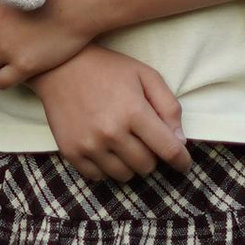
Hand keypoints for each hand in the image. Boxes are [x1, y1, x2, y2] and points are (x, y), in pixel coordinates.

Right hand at [30, 46, 189, 182]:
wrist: (60, 66)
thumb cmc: (108, 69)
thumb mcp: (146, 75)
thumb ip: (169, 107)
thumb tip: (180, 141)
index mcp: (134, 112)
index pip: (168, 150)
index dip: (181, 161)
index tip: (184, 164)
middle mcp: (111, 132)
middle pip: (147, 166)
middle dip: (151, 155)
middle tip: (143, 139)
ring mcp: (89, 145)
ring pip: (124, 175)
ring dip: (130, 164)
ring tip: (123, 142)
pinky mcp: (71, 152)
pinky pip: (99, 177)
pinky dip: (107, 167)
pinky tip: (105, 148)